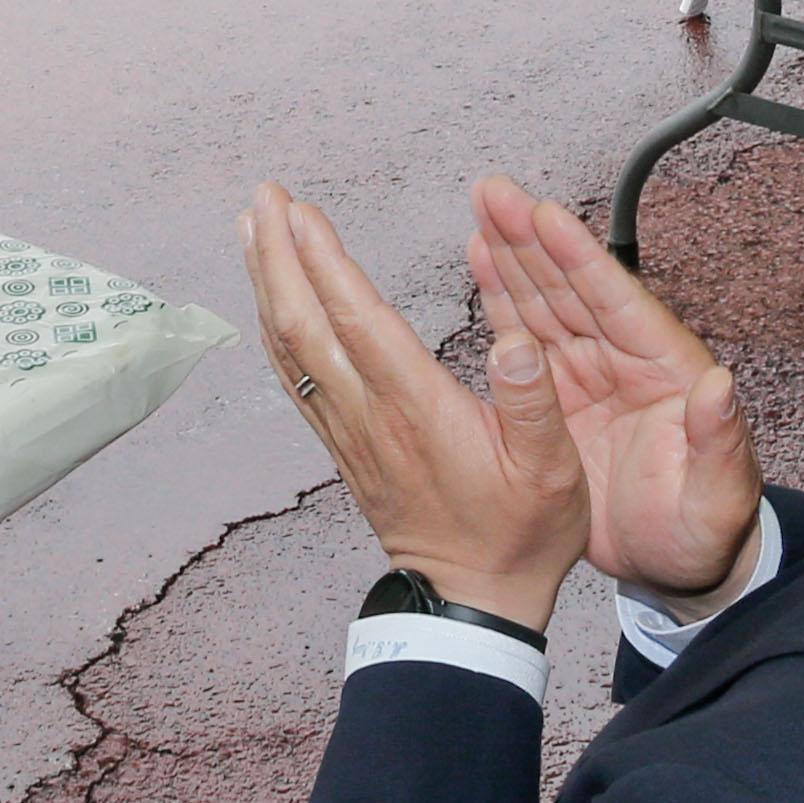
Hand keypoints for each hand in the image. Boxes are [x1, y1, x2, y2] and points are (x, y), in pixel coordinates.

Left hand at [243, 182, 584, 630]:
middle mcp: (370, 415)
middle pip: (304, 326)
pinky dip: (275, 328)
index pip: (358, 323)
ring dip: (266, 283)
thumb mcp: (554, 473)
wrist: (474, 604)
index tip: (300, 212)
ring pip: (290, 349)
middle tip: (261, 197)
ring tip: (250, 228)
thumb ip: (533, 404)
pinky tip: (270, 299)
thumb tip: (517, 341)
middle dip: (276, 256)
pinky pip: (295, 377)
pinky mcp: (344, 445)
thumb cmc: (519, 535)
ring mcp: (349, 432)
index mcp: (418, 409)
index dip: (325, 264)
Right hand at [467, 177, 764, 610]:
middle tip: (495, 192)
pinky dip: (501, 298)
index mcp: (668, 371)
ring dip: (511, 256)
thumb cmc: (706, 533)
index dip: (581, 259)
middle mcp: (625, 361)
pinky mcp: (557, 398)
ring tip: (481, 210)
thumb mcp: (720, 498)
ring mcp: (589, 375)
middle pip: (573, 288)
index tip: (548, 217)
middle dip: (533, 238)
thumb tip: (721, 386)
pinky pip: (524, 337)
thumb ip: (722, 443)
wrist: (677, 567)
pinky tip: (480, 261)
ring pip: (544, 303)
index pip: (619, 303)